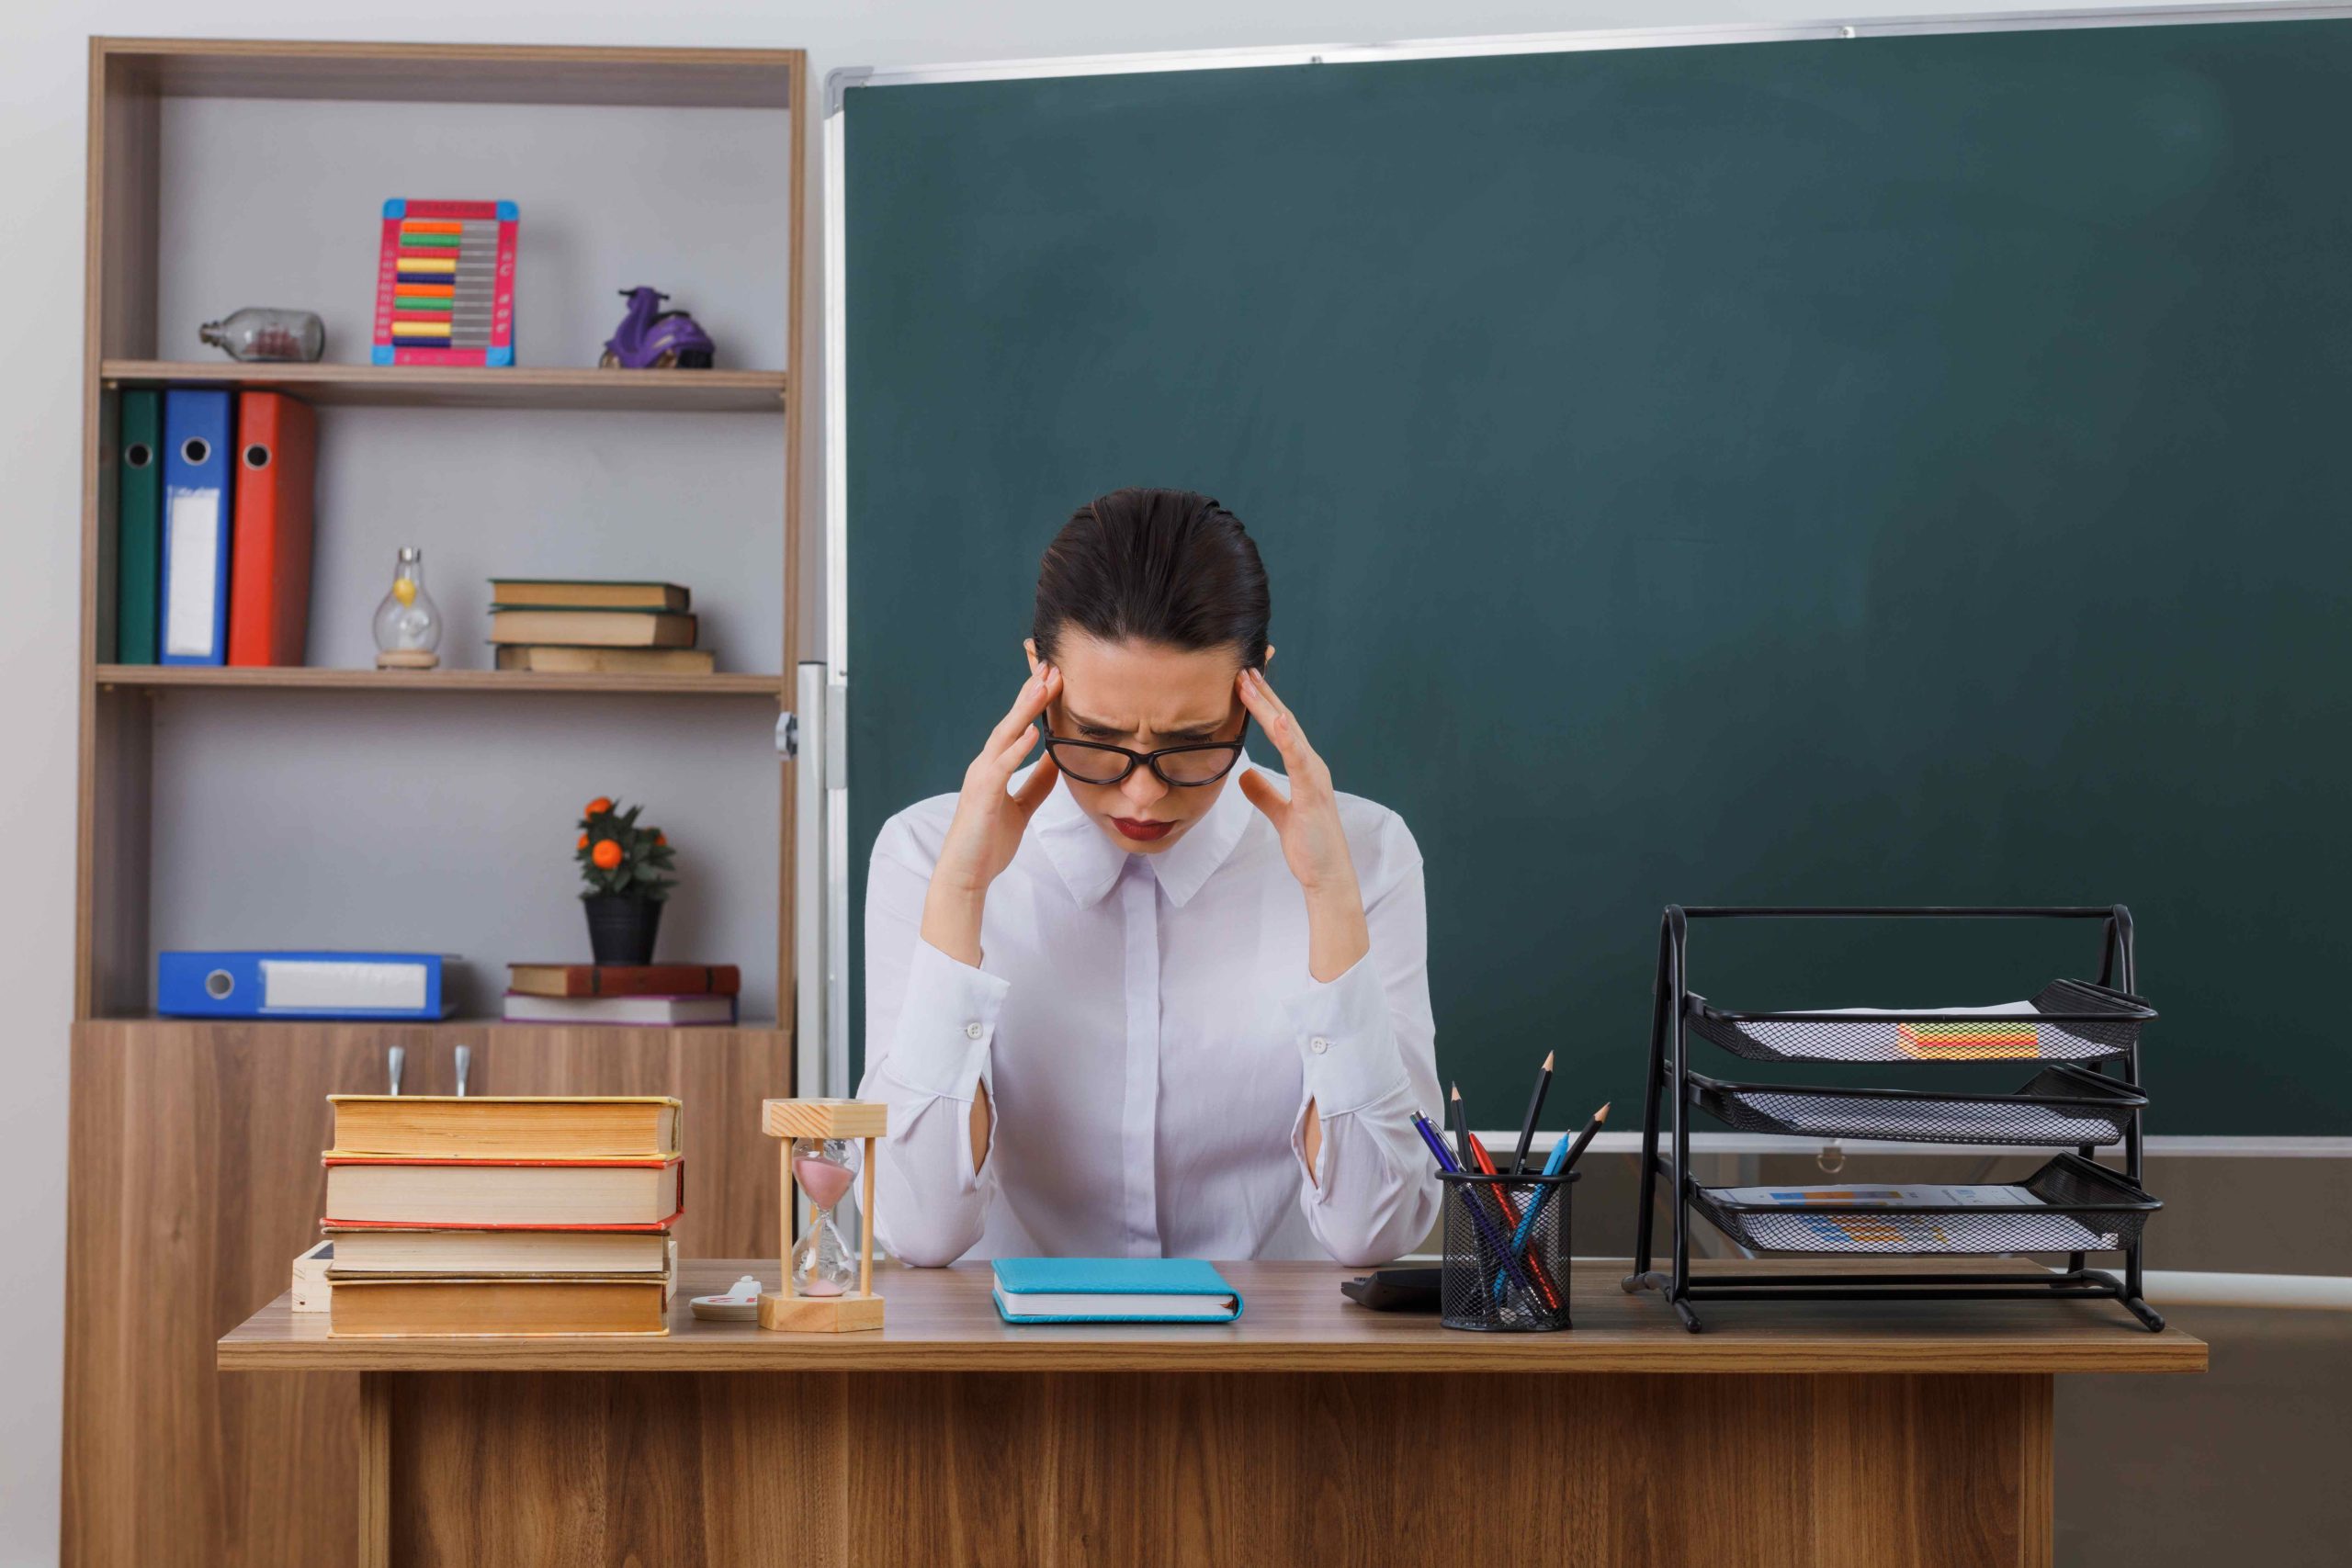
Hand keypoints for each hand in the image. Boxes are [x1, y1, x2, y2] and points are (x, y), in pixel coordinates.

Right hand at [921, 665, 1061, 965]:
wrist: (966, 874)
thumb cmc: (989, 843)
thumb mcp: (1022, 808)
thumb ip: (1036, 783)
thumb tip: (1055, 760)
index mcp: (994, 767)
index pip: (1018, 727)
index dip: (1034, 703)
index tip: (1053, 679)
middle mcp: (985, 766)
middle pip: (1011, 723)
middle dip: (1031, 694)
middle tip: (1051, 667)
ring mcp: (981, 778)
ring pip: (1004, 737)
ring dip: (1024, 711)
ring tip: (1043, 687)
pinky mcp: (981, 796)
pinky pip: (1000, 767)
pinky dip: (1016, 749)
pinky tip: (1031, 733)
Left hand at [1236, 668, 1369, 982]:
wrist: (1328, 877)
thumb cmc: (1310, 847)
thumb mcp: (1280, 814)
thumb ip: (1264, 793)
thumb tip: (1245, 775)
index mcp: (1303, 768)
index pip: (1279, 728)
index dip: (1262, 702)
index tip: (1242, 679)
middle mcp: (1311, 766)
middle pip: (1283, 721)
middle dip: (1263, 692)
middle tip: (1242, 664)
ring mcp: (1314, 777)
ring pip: (1289, 732)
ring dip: (1269, 705)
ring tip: (1249, 680)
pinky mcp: (1313, 794)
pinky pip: (1299, 760)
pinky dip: (1287, 736)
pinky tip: (1275, 717)